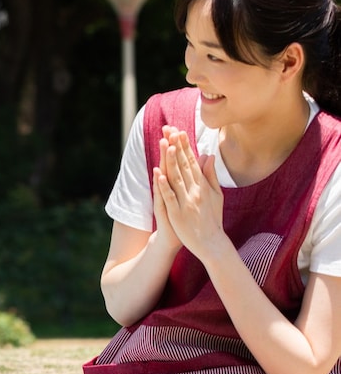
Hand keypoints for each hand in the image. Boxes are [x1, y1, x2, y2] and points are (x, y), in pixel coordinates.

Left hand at [154, 127, 226, 261]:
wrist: (211, 243)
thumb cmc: (212, 218)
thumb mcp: (216, 194)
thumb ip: (210, 174)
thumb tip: (207, 155)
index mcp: (203, 185)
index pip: (192, 161)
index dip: (184, 146)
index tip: (178, 131)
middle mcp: (195, 190)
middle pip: (183, 165)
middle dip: (176, 147)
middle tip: (169, 130)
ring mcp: (186, 202)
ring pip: (176, 178)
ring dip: (170, 161)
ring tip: (165, 145)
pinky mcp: (178, 214)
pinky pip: (169, 197)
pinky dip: (164, 186)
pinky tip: (158, 174)